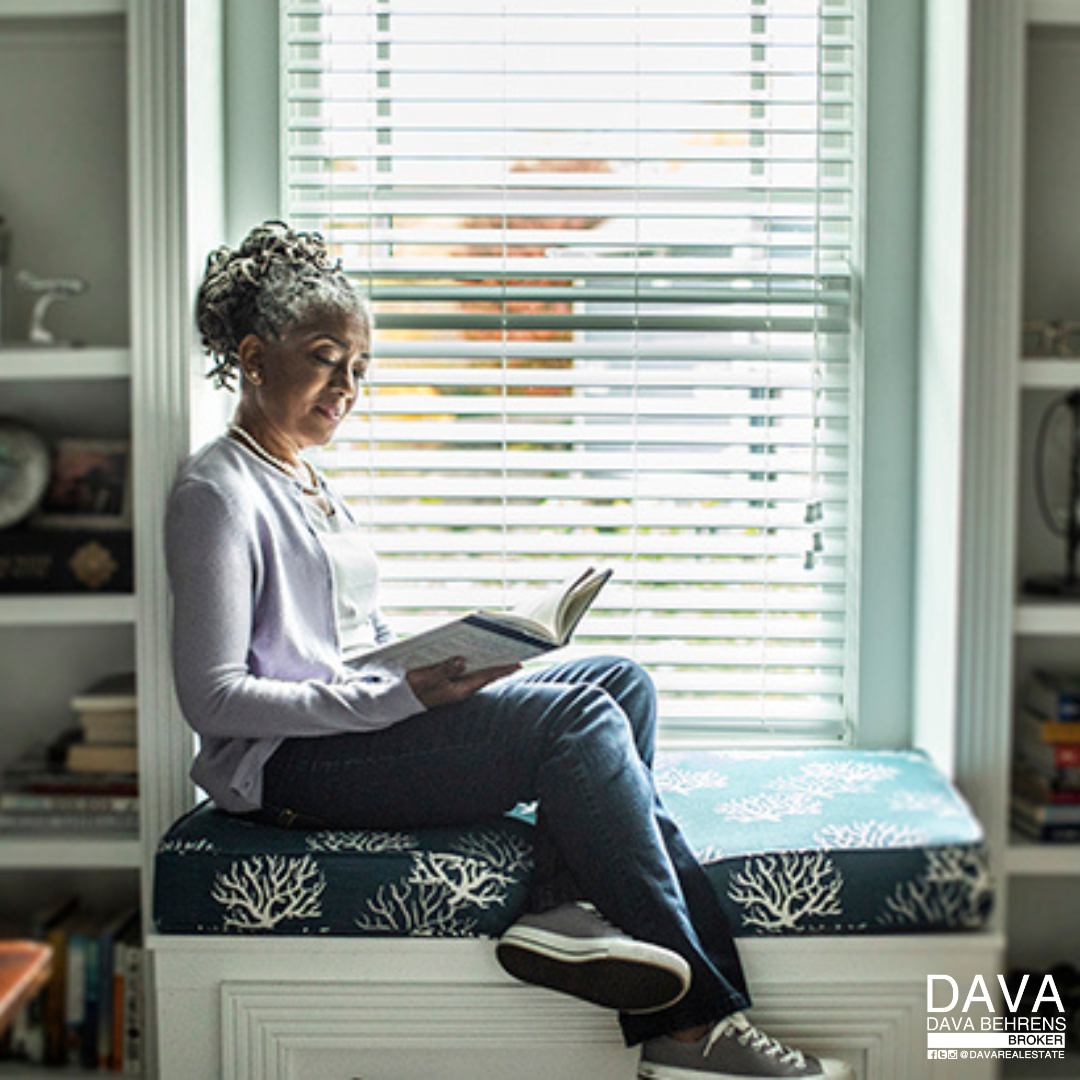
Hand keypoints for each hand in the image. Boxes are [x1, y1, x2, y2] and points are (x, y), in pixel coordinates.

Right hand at [406, 656, 520, 707]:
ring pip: (477, 671)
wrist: (401, 700)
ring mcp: (456, 685)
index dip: (503, 669)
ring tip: (501, 649)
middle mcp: (462, 688)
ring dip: (487, 661)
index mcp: (461, 690)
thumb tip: (462, 659)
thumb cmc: (415, 690)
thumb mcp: (429, 678)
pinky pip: (466, 670)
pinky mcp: (449, 681)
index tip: (519, 662)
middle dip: (498, 662)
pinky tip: (476, 652)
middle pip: (486, 673)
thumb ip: (445, 669)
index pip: (487, 677)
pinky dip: (474, 661)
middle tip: (514, 650)